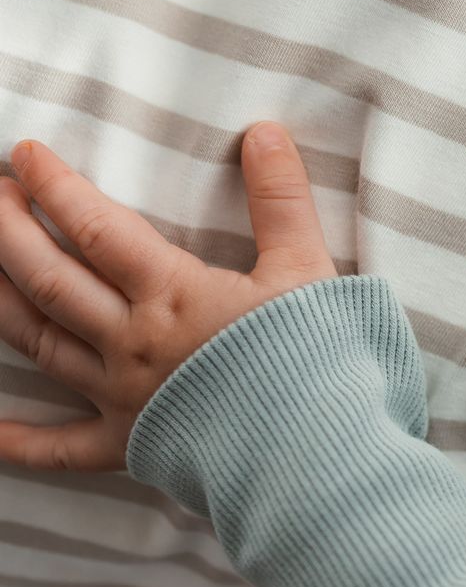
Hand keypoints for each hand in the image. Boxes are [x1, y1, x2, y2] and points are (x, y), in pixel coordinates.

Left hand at [0, 124, 337, 471]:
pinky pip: (58, 447)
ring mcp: (121, 396)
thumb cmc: (312, 359)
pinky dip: (17, 440)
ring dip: (1, 300)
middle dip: (11, 231)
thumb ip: (281, 198)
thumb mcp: (305, 268)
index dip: (56, 187)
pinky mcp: (126, 445)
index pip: (98, 228)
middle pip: (52, 279)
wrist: (314, 454)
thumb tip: (263, 131)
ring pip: (41, 343)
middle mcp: (131, 341)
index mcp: (172, 294)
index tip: (25, 154)